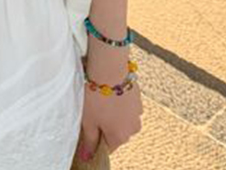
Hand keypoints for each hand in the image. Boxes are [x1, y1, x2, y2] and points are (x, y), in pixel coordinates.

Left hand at [76, 46, 142, 160]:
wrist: (109, 68)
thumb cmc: (96, 96)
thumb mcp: (88, 121)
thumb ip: (89, 141)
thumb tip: (86, 157)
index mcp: (120, 137)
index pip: (108, 147)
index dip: (97, 138)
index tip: (89, 126)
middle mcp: (133, 128)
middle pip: (117, 133)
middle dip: (106, 125)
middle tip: (94, 110)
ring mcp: (138, 113)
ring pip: (123, 119)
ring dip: (114, 113)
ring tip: (102, 99)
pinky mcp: (139, 98)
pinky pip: (128, 106)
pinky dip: (120, 102)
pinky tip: (110, 91)